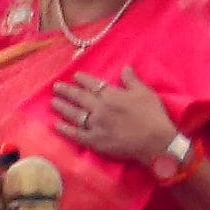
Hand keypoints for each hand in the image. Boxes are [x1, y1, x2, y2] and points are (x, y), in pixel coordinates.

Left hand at [52, 66, 176, 164]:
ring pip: (74, 114)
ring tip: (53, 102)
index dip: (82, 79)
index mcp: (111, 95)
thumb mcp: (145, 92)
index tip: (74, 76)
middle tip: (55, 87)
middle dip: (66, 91)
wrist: (156, 141)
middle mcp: (100, 108)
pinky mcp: (95, 141)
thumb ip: (132, 80)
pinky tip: (56, 125)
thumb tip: (125, 67)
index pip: (93, 84)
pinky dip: (65, 130)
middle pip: (79, 97)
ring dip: (62, 107)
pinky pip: (76, 134)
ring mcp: (95, 125)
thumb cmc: (153, 115)